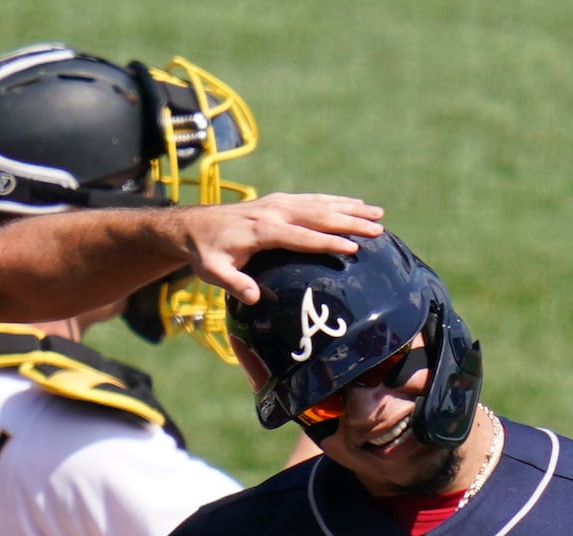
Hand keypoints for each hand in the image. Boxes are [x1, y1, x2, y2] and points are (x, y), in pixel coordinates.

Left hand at [182, 193, 383, 304]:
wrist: (193, 226)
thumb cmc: (205, 253)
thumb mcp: (212, 272)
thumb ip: (233, 284)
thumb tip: (254, 299)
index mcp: (263, 230)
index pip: (303, 237)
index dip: (328, 242)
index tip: (353, 248)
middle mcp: (274, 211)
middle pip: (319, 215)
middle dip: (351, 222)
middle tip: (379, 229)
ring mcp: (277, 203)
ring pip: (320, 204)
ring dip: (350, 208)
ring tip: (378, 214)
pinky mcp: (278, 201)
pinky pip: (312, 200)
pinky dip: (335, 201)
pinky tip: (354, 204)